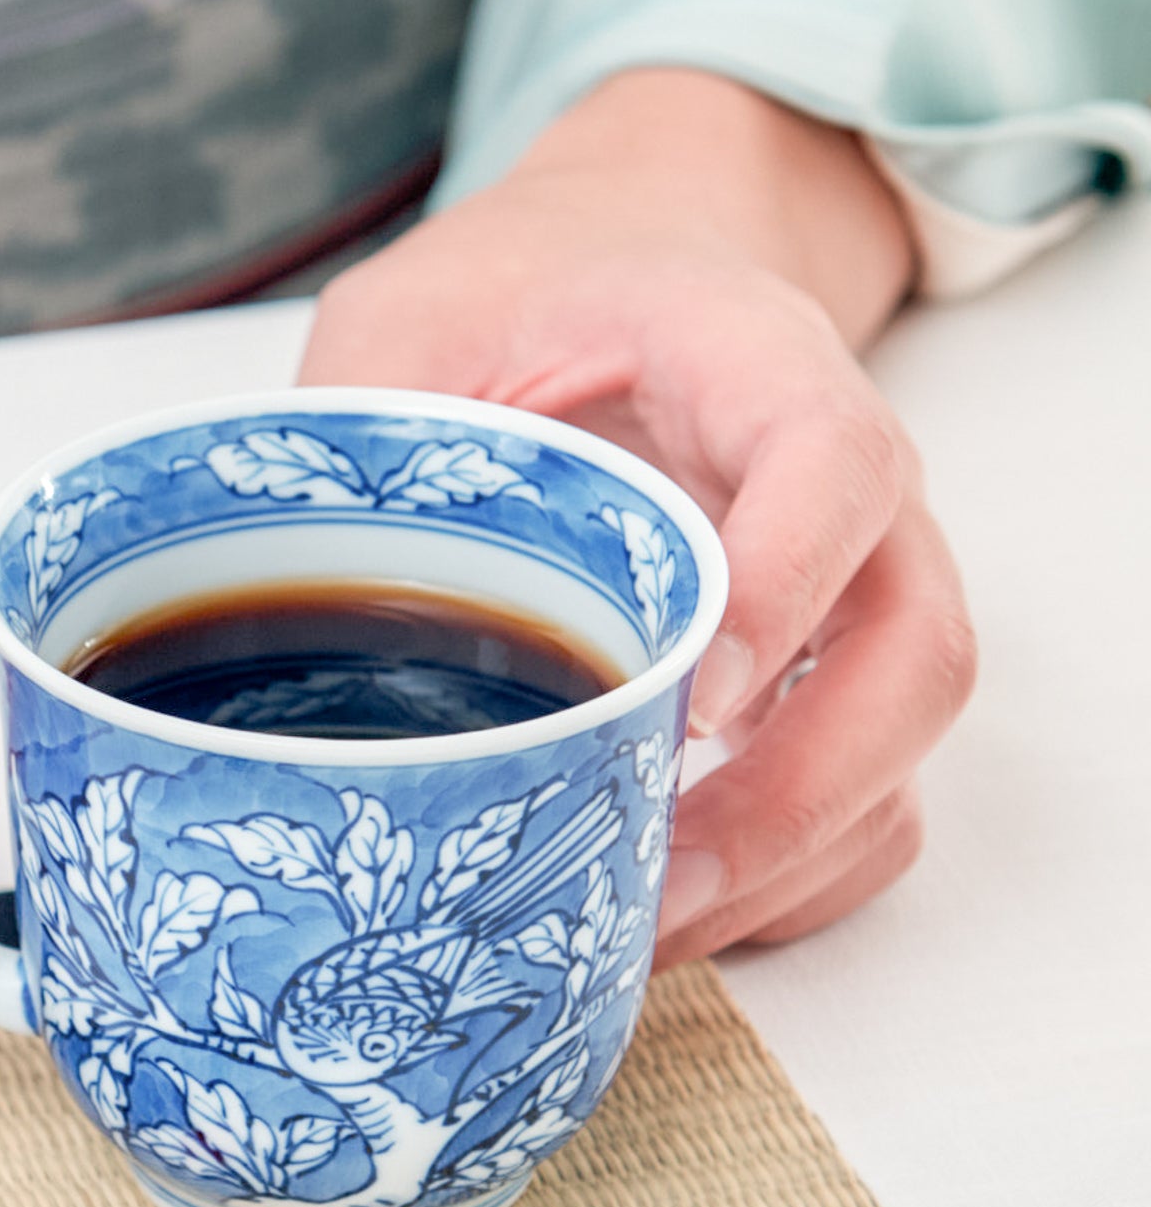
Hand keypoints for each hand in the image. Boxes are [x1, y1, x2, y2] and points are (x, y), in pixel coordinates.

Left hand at [300, 70, 976, 960]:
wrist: (615, 275)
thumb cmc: (520, 296)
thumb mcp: (412, 318)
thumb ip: (366, 418)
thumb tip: (294, 581)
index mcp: (752, 363)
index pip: (831, 462)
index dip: (787, 581)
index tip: (691, 698)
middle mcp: (844, 490)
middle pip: (912, 650)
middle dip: (800, 791)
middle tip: (660, 876)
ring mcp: (851, 592)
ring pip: (897, 748)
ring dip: (789, 861)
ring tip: (640, 930)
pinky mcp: (823, 674)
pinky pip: (865, 801)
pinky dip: (789, 880)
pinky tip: (668, 911)